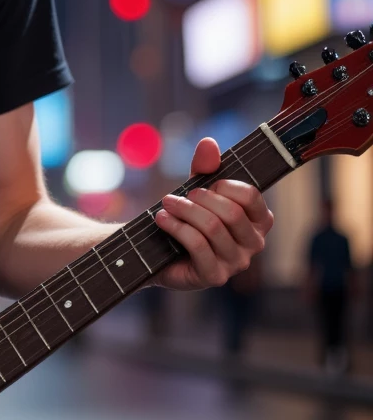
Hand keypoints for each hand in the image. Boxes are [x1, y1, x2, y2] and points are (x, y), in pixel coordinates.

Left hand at [152, 137, 273, 292]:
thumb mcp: (199, 189)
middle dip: (201, 198)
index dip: (225, 185)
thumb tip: (209, 143)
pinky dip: (177, 228)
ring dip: (185, 211)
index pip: (251, 196)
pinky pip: (198, 246)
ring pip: (213, 228)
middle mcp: (254, 244)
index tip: (205, 184)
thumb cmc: (189, 218)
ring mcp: (237, 263)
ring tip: (167, 204)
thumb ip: (206, 167)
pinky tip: (163, 219)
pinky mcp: (214, 276)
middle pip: (232, 213)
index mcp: (259, 221)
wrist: (161, 251)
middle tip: (181, 195)